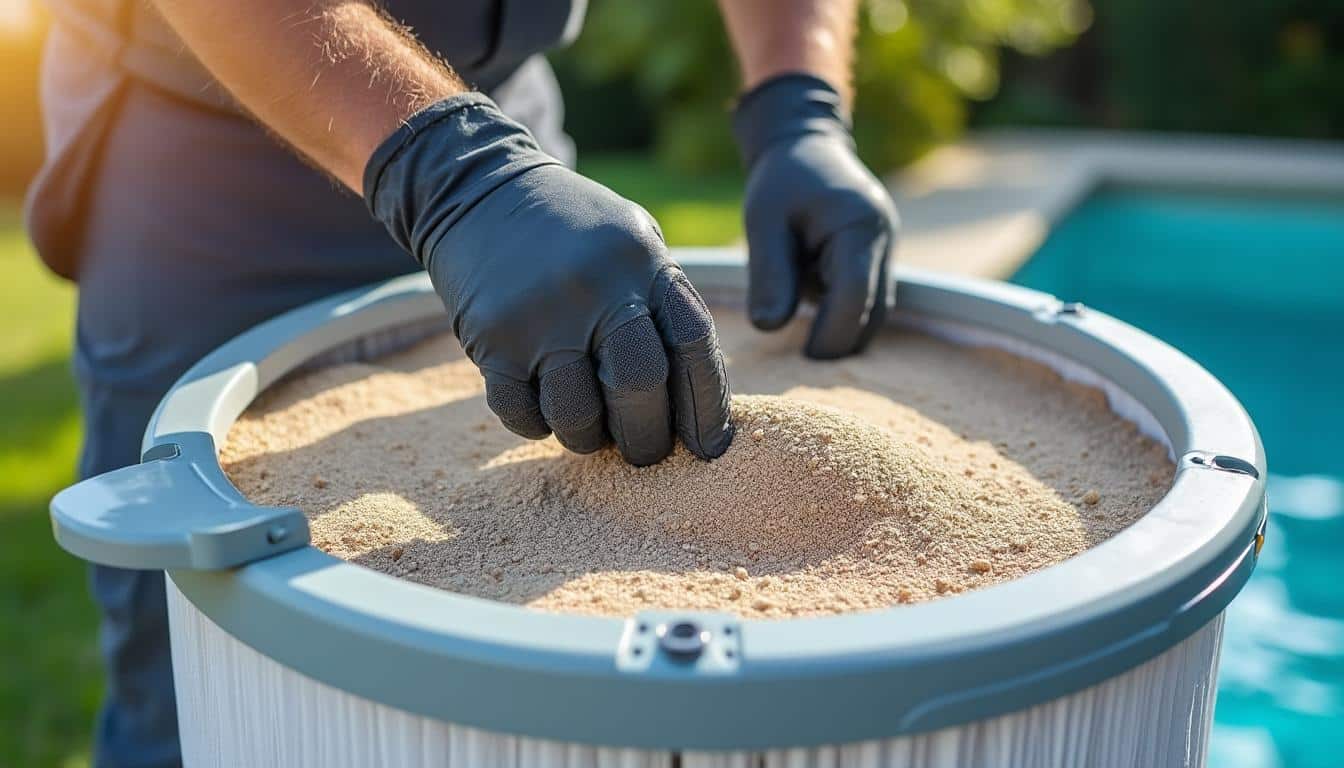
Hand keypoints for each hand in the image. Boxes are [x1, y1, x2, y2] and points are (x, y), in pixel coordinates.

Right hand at [364, 94, 732, 465]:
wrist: (478, 186)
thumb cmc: (573, 230)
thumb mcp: (633, 241)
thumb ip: (666, 306)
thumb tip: (700, 405)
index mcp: (643, 261)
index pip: (693, 344)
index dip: (707, 406)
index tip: (708, 446)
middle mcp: (596, 285)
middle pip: (639, 386)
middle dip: (648, 437)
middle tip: (644, 451)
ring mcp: (540, 312)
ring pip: (579, 414)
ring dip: (589, 439)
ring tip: (591, 431)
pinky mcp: (491, 336)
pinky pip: (521, 413)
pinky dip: (537, 425)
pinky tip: (542, 407)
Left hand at [733, 74, 898, 358]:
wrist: (804, 141)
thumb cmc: (781, 179)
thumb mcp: (764, 222)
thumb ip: (769, 274)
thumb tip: (768, 328)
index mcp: (858, 226)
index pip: (855, 296)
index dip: (831, 334)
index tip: (805, 359)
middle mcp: (883, 239)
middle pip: (873, 310)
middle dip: (841, 339)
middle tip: (802, 362)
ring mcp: (886, 247)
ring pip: (875, 309)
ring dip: (842, 326)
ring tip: (804, 333)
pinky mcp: (878, 256)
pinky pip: (868, 297)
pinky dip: (844, 311)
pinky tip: (813, 308)